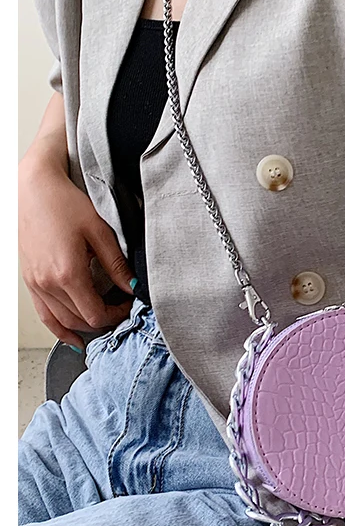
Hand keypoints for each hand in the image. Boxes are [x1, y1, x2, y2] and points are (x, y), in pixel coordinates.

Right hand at [19, 149, 134, 349]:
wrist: (33, 189)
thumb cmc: (64, 204)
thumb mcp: (100, 232)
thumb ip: (116, 264)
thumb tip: (132, 287)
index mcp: (67, 274)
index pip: (96, 314)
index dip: (116, 315)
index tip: (129, 306)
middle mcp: (48, 284)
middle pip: (80, 320)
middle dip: (104, 320)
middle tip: (121, 312)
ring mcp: (35, 284)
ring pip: (62, 321)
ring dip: (84, 326)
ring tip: (103, 322)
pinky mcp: (30, 280)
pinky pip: (44, 315)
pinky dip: (59, 328)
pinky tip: (72, 336)